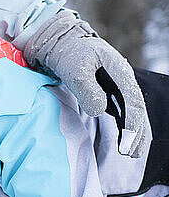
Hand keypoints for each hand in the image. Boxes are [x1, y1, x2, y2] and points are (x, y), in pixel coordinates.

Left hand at [24, 11, 147, 157]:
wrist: (60, 43)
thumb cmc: (67, 53)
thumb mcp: (74, 68)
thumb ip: (87, 89)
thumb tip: (100, 110)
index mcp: (119, 71)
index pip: (132, 101)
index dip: (132, 123)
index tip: (127, 142)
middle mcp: (122, 79)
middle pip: (137, 109)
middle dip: (137, 133)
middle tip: (130, 153)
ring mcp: (117, 86)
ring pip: (131, 112)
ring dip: (133, 132)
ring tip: (130, 153)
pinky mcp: (108, 91)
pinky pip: (121, 111)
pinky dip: (124, 127)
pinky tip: (123, 141)